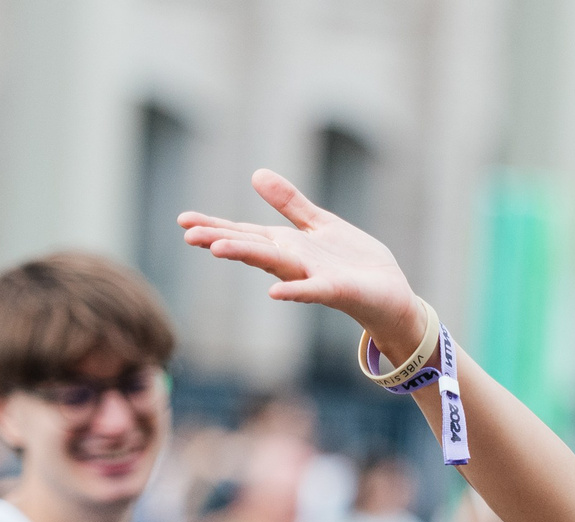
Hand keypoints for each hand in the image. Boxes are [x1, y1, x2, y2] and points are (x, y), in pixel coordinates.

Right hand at [179, 170, 425, 353]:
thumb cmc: (354, 263)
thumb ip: (290, 203)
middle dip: (219, 239)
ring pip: (275, 264)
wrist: (391, 294)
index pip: (245, 233)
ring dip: (247, 256)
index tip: (183, 220)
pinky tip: (274, 293)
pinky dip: (295, 290)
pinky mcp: (336, 290)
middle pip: (252, 247)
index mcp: (288, 246)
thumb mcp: (320, 224)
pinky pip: (312, 290)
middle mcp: (294, 262)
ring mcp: (313, 276)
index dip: (215, 226)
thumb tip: (256, 174)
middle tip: (187, 233)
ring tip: (217, 248)